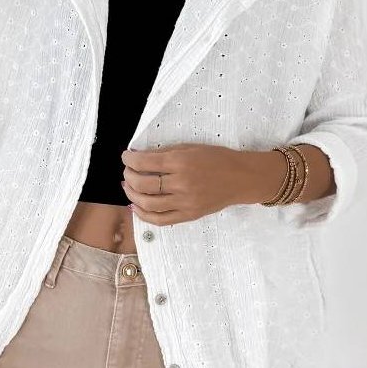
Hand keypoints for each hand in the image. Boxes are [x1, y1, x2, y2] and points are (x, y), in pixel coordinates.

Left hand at [120, 143, 264, 225]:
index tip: (125, 157)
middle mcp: (181, 183)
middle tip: (127, 172)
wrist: (241, 178)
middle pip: (143, 184)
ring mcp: (185, 202)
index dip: (129, 160)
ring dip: (132, 195)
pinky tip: (136, 206)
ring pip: (148, 204)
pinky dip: (143, 215)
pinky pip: (160, 220)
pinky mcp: (189, 215)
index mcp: (181, 162)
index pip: (145, 162)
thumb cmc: (217, 159)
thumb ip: (165, 153)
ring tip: (129, 187)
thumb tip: (139, 156)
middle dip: (129, 176)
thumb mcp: (190, 148)